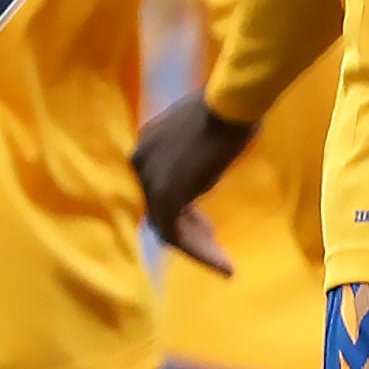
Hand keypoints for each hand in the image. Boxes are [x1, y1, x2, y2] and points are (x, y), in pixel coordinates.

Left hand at [134, 94, 254, 276]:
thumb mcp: (201, 136)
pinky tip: (222, 263)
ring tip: (224, 265)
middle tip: (216, 246)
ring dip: (197, 249)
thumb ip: (191, 159)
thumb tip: (201, 174)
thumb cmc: (224, 110)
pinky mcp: (166, 195)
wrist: (228, 104)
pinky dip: (199, 253)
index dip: (183, 211)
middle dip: (191, 232)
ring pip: (167, 228)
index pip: (157, 191)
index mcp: (145, 149)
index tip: (205, 224)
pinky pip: (176, 234)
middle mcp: (139, 166)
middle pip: (160, 211)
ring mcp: (150, 182)